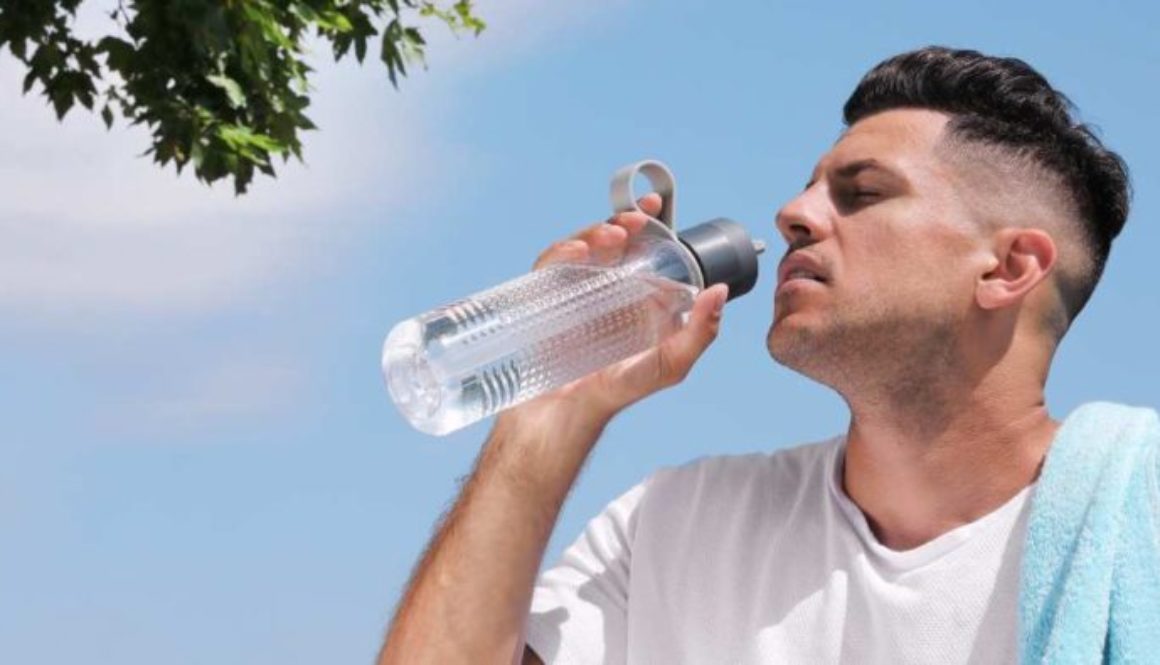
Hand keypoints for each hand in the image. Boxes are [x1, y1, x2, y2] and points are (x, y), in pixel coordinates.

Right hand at [499, 194, 729, 429]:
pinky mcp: (543, 301)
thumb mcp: (669, 365)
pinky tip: (576, 252)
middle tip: (636, 221)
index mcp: (635, 301)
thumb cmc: (615, 393)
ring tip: (612, 235)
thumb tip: (720, 292)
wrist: (563, 416)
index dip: (647, 227)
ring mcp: (572, 295)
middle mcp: (604, 293)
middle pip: (609, 244)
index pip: (640, 253)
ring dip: (594, 233)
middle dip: (621, 223)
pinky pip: (549, 269)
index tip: (655, 210)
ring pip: (581, 250)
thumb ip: (700, 334)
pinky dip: (561, 254)